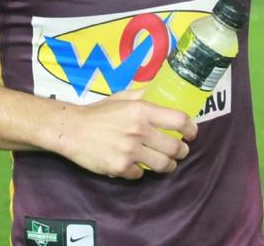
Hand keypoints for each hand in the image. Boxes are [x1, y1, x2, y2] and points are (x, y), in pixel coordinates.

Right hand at [53, 90, 196, 179]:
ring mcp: (130, 151)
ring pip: (163, 165)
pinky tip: (136, 165)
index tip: (191, 133)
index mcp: (142, 110)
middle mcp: (138, 130)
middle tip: (180, 151)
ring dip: (168, 165)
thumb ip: (143, 94)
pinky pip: (141, 174)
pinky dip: (141, 171)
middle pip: (174, 147)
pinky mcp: (120, 167)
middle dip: (181, 151)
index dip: (191, 129)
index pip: (179, 119)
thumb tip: (162, 89)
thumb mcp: (122, 97)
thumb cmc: (98, 112)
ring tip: (166, 163)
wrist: (72, 130)